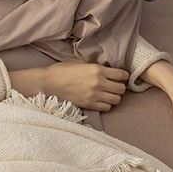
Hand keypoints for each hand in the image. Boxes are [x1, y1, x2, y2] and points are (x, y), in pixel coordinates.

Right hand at [10, 61, 128, 111]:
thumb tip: (108, 71)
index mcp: (97, 70)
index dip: (124, 76)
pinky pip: (107, 108)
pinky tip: (100, 100)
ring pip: (116, 100)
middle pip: (121, 89)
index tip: (122, 76)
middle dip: (120, 87)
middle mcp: (98, 83)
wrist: (48, 83)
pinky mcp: (89, 105)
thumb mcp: (82, 63)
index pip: (121, 75)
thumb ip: (96, 67)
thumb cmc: (62, 71)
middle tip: (114, 85)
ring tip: (108, 94)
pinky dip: (106, 105)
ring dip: (114, 97)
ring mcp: (94, 95)